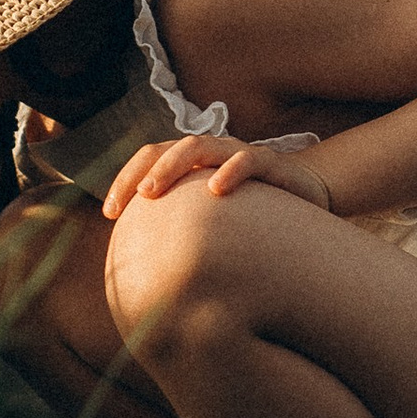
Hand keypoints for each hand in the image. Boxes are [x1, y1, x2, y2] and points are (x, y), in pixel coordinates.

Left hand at [101, 132, 334, 216]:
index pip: (148, 158)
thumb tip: (142, 271)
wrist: (307, 203)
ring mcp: (239, 153)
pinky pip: (249, 159)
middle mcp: (211, 153)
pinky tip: (216, 189)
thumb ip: (181, 234)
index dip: (124, 179)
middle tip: (132, 198)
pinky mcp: (271, 164)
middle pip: (166, 148)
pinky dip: (231, 170)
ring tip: (154, 190)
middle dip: (144, 170)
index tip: (109, 213)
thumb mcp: (212, 226)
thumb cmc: (251, 218)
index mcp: (191, 164)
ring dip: (173, 165)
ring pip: (199, 146)